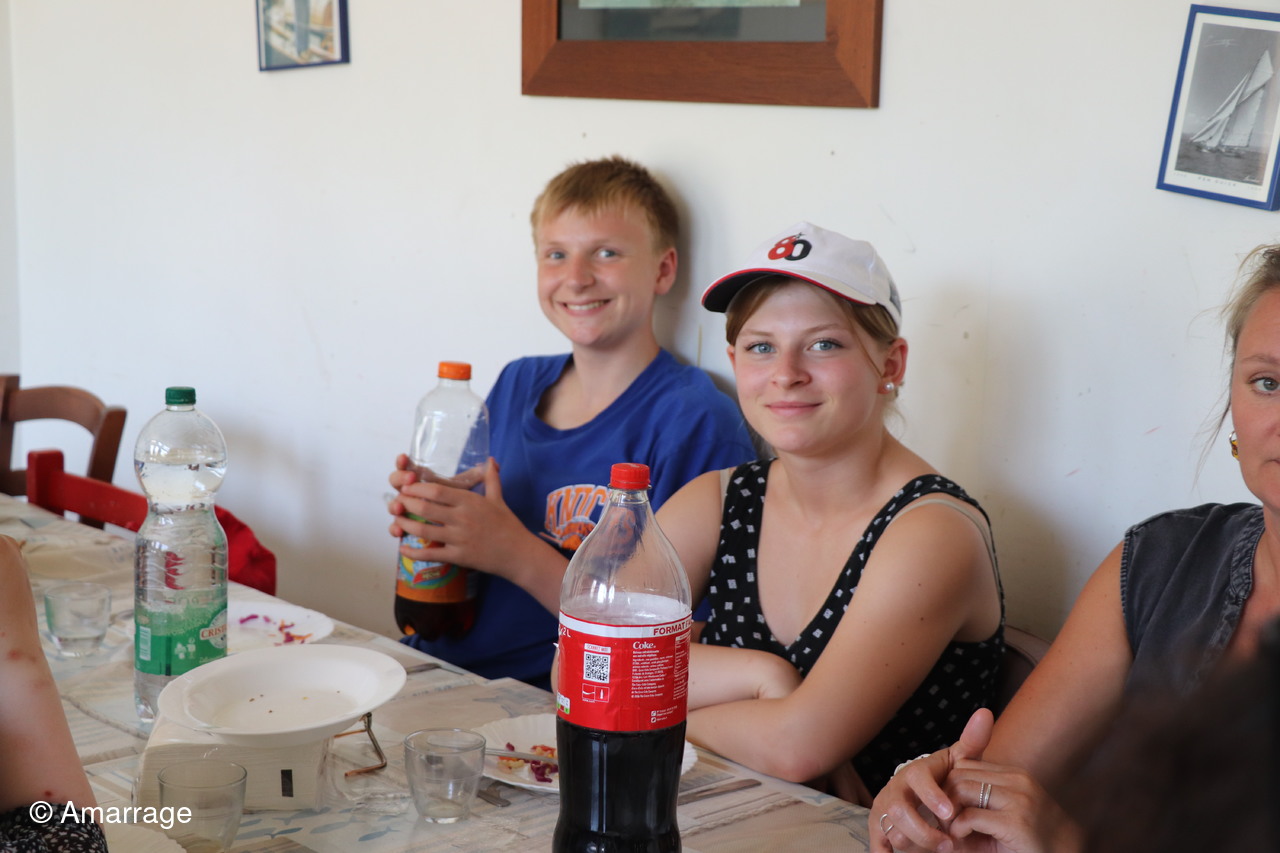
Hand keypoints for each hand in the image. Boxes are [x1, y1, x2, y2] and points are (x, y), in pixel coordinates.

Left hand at [388, 457, 525, 578]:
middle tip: (397, 501)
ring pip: (424, 530)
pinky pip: (431, 554)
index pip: (437, 490)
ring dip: (405, 525)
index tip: (407, 487)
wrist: (519, 554)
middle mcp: (462, 518)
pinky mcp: (458, 556)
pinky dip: (414, 552)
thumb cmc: (508, 525)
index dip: (417, 488)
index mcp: (470, 502)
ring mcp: (459, 538)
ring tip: (396, 521)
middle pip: (425, 508)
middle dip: (407, 503)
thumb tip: (490, 460)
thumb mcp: (499, 499)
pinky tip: (403, 549)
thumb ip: (491, 479)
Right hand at [869, 709, 993, 852]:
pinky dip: (883, 852)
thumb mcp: (958, 762)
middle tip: (948, 845)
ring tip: (939, 850)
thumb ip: (972, 742)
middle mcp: (895, 788)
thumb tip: (986, 713)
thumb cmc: (944, 778)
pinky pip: (877, 842)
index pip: (918, 780)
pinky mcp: (878, 827)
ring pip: (890, 826)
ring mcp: (884, 808)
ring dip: (912, 842)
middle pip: (899, 808)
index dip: (932, 796)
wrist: (921, 792)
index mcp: (915, 772)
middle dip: (923, 829)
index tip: (951, 813)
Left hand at [941, 761, 1082, 852]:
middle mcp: (1017, 781)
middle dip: (944, 797)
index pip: (964, 765)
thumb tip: (939, 801)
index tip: (946, 808)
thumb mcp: (1003, 813)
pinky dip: (957, 829)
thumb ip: (978, 802)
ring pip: (961, 790)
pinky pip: (970, 816)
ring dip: (948, 813)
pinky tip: (961, 838)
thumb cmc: (1030, 841)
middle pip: (958, 774)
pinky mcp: (1016, 822)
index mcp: (1014, 775)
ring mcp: (1019, 799)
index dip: (948, 786)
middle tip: (944, 821)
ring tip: (952, 831)